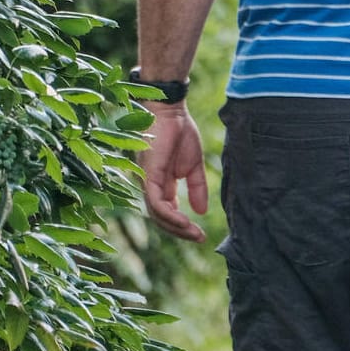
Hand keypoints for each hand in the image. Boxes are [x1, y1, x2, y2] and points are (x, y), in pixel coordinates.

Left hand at [137, 103, 208, 241]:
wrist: (172, 113)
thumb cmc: (181, 134)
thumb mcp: (194, 167)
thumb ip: (197, 189)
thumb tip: (201, 211)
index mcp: (162, 184)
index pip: (168, 212)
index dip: (183, 226)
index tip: (201, 235)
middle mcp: (152, 185)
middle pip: (161, 218)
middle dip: (180, 231)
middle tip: (199, 238)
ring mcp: (148, 181)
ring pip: (157, 214)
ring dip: (176, 227)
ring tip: (194, 233)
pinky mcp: (149, 176)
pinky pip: (156, 203)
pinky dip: (170, 216)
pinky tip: (185, 222)